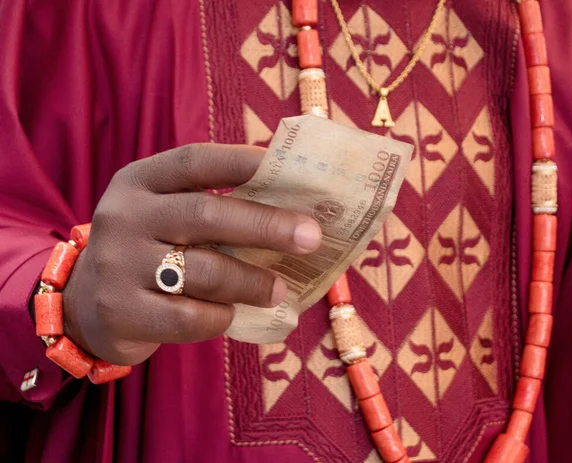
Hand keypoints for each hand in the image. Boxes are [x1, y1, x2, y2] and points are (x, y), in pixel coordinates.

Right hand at [62, 144, 321, 364]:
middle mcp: (124, 216)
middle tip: (311, 237)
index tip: (292, 168)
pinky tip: (231, 314)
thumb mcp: (163, 215)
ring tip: (280, 289)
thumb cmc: (147, 253)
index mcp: (139, 182)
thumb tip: (291, 209)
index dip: (244, 162)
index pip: (196, 161)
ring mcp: (119, 265)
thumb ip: (210, 207)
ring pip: (204, 272)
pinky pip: (189, 317)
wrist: (84, 305)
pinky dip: (221, 316)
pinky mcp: (122, 312)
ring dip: (252, 281)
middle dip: (266, 225)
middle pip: (205, 214)